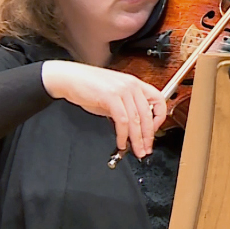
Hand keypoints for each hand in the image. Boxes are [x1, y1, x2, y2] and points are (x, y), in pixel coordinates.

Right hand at [41, 60, 165, 157]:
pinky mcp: (111, 96)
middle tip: (146, 148)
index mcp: (134, 83)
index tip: (155, 130)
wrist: (69, 78)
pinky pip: (122, 121)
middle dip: (148, 136)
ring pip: (136, 120)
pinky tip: (121, 143)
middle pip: (147, 115)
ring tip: (137, 150)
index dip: (160, 117)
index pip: (159, 99)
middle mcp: (131, 85)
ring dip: (137, 139)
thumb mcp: (113, 95)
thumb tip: (134, 125)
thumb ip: (126, 107)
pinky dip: (123, 135)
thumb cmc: (88, 86)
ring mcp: (122, 90)